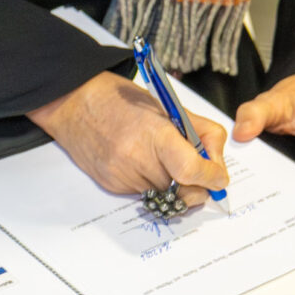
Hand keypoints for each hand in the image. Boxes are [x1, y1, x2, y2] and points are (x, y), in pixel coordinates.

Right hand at [29, 70, 229, 206]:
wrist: (75, 103)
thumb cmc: (122, 101)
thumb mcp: (169, 107)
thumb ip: (202, 134)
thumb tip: (219, 167)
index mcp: (155, 134)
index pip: (192, 170)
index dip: (211, 178)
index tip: (218, 178)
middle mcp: (136, 158)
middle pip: (181, 188)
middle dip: (192, 182)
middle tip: (191, 169)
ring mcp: (121, 175)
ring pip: (163, 194)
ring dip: (168, 181)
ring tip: (153, 155)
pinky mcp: (110, 185)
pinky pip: (142, 193)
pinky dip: (147, 180)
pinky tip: (135, 159)